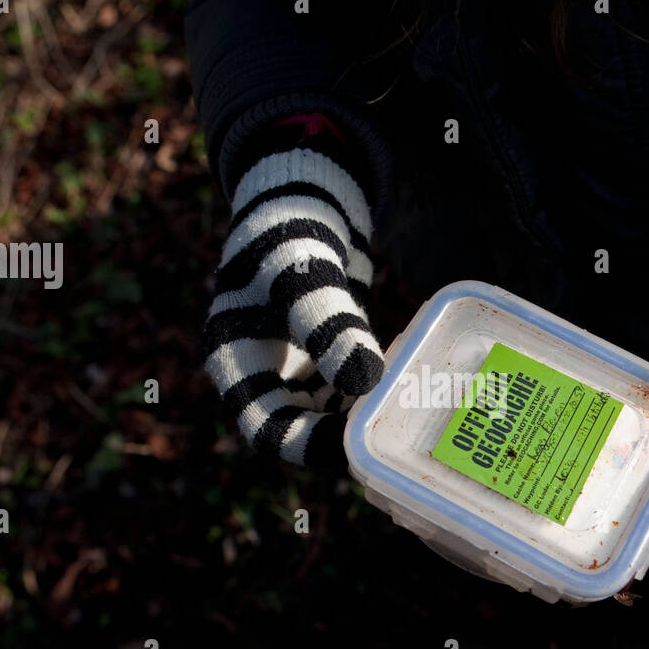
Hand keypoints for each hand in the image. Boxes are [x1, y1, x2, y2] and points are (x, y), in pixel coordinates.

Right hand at [202, 147, 384, 465]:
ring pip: (332, 415)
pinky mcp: (327, 359)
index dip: (309, 446)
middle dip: (347, 439)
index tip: (355, 448)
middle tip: (396, 439)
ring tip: (412, 414)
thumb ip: (328, 325)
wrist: (298, 200)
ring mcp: (296, 371)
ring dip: (366, 418)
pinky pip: (352, 391)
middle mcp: (263, 377)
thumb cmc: (284, 235)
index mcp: (236, 365)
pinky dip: (377, 391)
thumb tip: (367, 381)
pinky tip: (412, 384)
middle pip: (304, 431)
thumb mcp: (302, 276)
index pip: (269, 431)